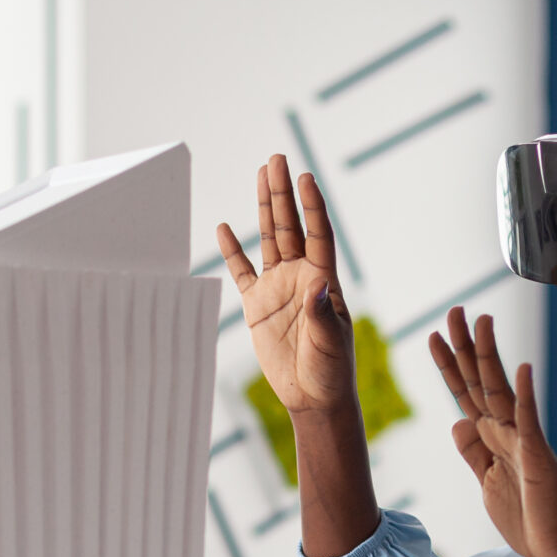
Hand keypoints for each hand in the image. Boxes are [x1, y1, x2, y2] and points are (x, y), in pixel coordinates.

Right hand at [218, 155, 355, 416]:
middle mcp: (300, 277)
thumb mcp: (331, 342)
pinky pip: (242, 272)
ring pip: (270, 239)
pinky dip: (233, 251)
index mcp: (323, 280)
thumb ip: (322, 313)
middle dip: (283, 193)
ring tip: (261, 174)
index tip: (305, 177)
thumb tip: (317, 284)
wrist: (313, 396)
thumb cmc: (331, 370)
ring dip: (266, 208)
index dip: (312, 206)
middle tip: (277, 159)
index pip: (317, 234)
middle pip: (291, 226)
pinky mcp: (257, 306)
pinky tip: (225, 227)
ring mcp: (277, 288)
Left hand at [429, 308, 556, 556]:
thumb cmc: (528, 519)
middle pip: (480, 382)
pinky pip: (530, 421)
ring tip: (483, 321)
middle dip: (465, 347)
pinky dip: (526, 395)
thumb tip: (456, 423)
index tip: (433, 338)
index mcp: (493, 439)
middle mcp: (508, 431)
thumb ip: (474, 453)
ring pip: (501, 390)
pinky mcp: (537, 455)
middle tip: (452, 311)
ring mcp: (523, 440)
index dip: (450, 367)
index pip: (466, 395)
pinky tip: (522, 369)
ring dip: (491, 356)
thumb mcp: (488, 483)